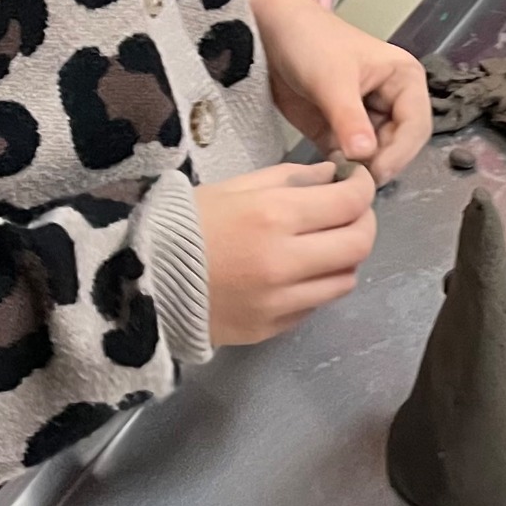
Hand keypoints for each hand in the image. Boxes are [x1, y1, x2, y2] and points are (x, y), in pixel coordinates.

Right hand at [195, 162, 376, 344]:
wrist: (142, 281)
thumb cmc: (189, 222)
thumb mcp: (238, 185)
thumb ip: (293, 178)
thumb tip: (336, 176)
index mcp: (275, 216)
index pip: (350, 202)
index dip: (363, 187)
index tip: (356, 181)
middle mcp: (286, 262)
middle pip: (359, 244)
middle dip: (363, 222)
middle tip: (349, 212)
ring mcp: (281, 302)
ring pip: (346, 279)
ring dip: (344, 257)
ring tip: (323, 243)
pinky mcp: (273, 329)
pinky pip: (316, 305)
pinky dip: (318, 285)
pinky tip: (297, 270)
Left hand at [251, 0, 430, 183]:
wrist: (272, 34)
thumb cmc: (311, 42)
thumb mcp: (332, 78)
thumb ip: (350, 118)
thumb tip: (366, 156)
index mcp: (404, 80)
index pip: (416, 126)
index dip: (400, 152)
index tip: (376, 172)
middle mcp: (393, 102)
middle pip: (399, 146)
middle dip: (380, 163)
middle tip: (355, 178)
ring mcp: (368, 120)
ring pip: (377, 157)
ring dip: (361, 170)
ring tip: (340, 175)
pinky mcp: (342, 133)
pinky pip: (351, 160)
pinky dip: (343, 169)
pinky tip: (329, 172)